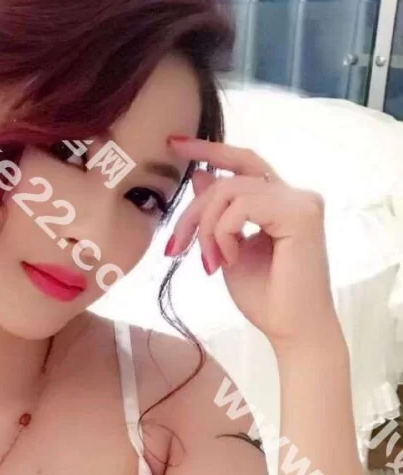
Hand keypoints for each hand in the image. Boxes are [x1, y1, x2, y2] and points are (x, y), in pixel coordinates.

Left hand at [164, 136, 341, 351]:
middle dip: (193, 210)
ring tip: (210, 263)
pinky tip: (228, 261)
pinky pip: (242, 207)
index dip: (209, 150)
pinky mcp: (301, 213)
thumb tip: (199, 175)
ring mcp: (301, 201)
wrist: (291, 331)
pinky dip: (223, 234)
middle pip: (228, 178)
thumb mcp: (227, 248)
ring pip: (230, 191)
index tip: (175, 144)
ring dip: (206, 229)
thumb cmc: (265, 298)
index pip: (242, 162)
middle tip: (174, 246)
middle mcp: (294, 194)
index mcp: (279, 200)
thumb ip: (217, 213)